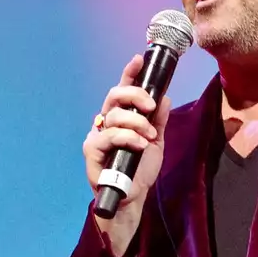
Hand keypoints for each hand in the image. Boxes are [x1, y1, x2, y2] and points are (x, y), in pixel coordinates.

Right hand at [83, 55, 171, 254]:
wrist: (133, 197)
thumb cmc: (140, 168)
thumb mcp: (157, 141)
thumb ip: (160, 120)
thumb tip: (165, 97)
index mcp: (121, 117)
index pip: (123, 91)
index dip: (129, 74)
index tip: (138, 59)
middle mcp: (106, 122)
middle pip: (114, 96)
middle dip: (135, 96)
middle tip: (151, 106)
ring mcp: (97, 136)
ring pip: (114, 115)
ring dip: (136, 123)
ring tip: (149, 136)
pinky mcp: (91, 151)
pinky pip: (108, 136)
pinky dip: (127, 137)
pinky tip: (139, 145)